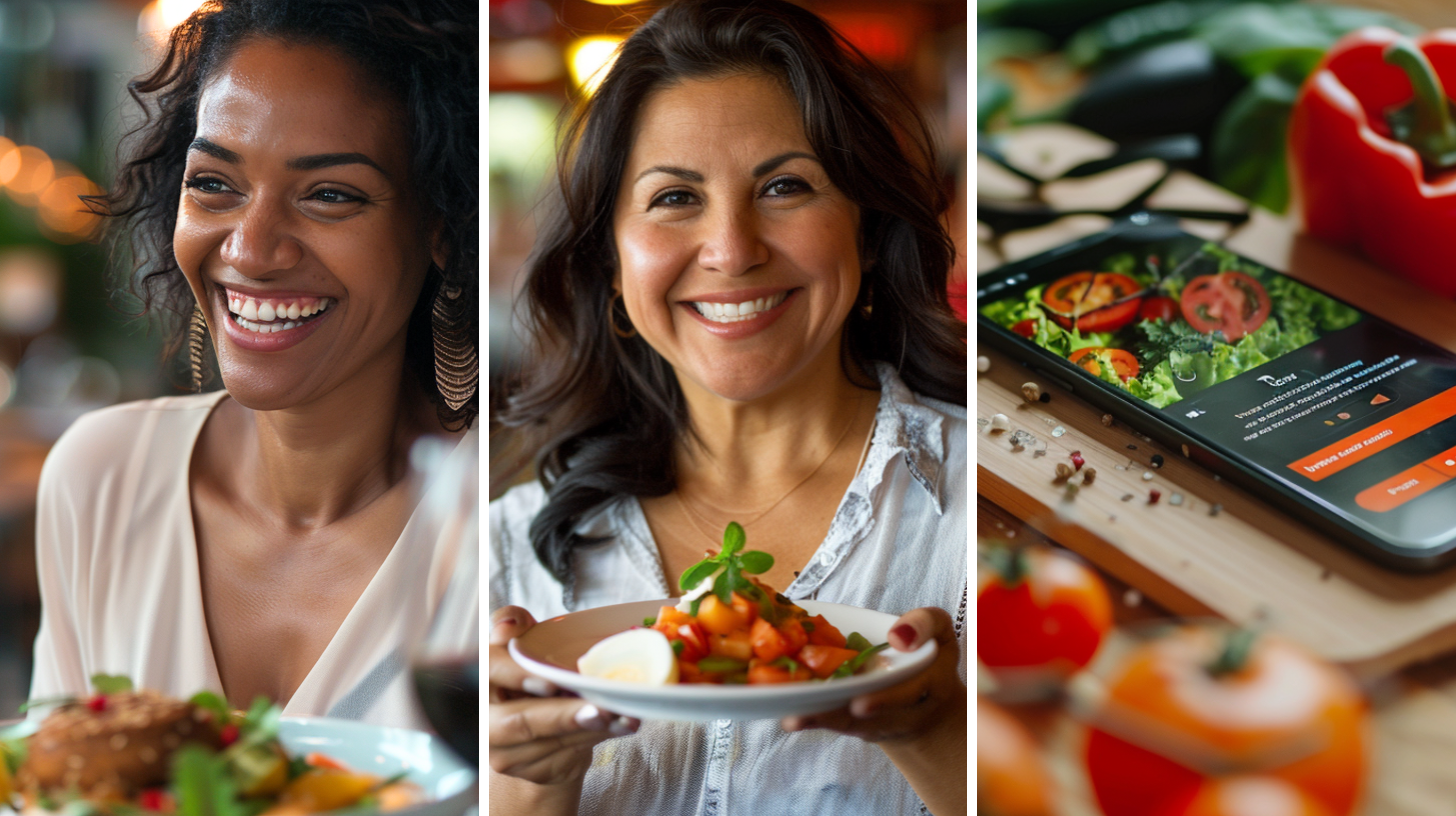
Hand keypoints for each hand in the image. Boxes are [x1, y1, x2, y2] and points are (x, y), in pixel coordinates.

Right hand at [488, 606, 639, 788]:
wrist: (529, 729)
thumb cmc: (524, 679)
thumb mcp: (518, 646)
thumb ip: (511, 627)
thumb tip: (510, 623)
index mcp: (476, 681)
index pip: (488, 672)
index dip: (517, 676)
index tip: (550, 683)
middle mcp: (483, 722)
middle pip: (520, 721)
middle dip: (564, 716)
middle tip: (600, 709)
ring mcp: (504, 753)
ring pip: (551, 741)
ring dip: (592, 728)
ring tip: (622, 715)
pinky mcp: (532, 771)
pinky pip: (568, 754)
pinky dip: (598, 738)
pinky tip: (620, 726)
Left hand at [782, 606, 963, 743]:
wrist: (926, 699)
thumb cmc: (925, 653)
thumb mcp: (937, 629)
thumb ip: (923, 623)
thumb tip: (897, 636)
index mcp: (930, 685)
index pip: (911, 692)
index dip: (885, 700)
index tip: (860, 705)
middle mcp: (905, 711)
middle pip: (872, 718)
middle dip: (841, 717)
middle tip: (811, 715)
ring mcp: (881, 722)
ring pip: (851, 725)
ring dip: (821, 721)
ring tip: (792, 719)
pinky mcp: (859, 724)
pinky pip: (839, 723)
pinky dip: (815, 719)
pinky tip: (790, 717)